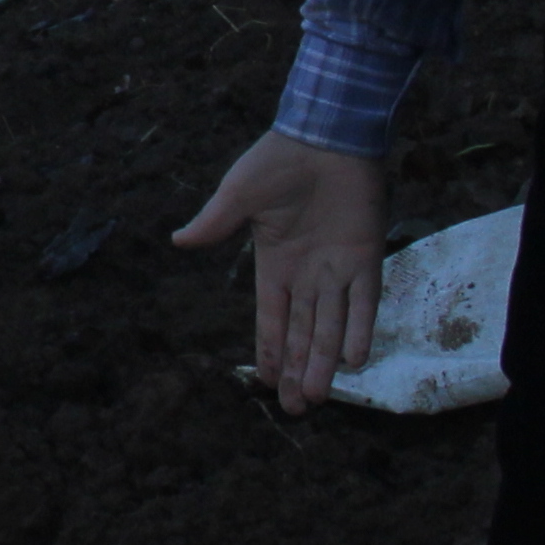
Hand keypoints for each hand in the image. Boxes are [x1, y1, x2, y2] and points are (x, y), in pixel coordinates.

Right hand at [174, 130, 389, 413]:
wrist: (325, 135)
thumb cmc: (278, 161)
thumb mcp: (239, 194)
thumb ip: (215, 223)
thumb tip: (178, 240)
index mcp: (275, 265)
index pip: (271, 318)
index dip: (267, 350)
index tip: (264, 382)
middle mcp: (307, 275)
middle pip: (301, 333)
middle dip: (296, 371)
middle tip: (295, 409)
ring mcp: (338, 269)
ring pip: (330, 327)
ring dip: (323, 362)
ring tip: (317, 398)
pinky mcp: (367, 256)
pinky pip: (364, 301)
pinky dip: (360, 328)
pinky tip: (355, 360)